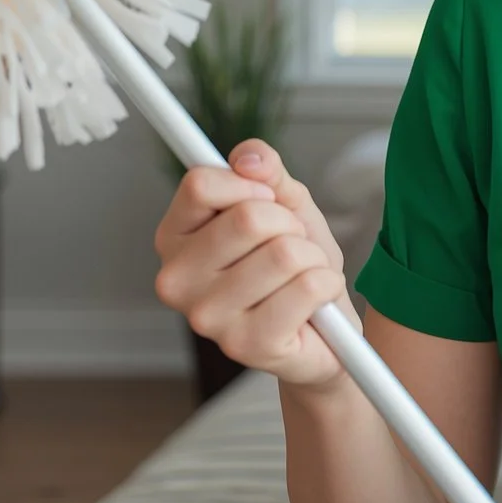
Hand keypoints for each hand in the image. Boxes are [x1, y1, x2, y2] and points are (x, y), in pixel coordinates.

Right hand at [153, 140, 353, 391]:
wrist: (324, 331)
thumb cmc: (294, 266)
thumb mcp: (284, 204)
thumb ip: (266, 172)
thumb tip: (250, 157)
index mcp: (174, 238)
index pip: (200, 184)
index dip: (250, 186)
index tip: (266, 202)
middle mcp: (176, 280)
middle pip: (249, 218)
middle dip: (289, 225)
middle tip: (290, 248)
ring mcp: (207, 318)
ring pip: (285, 253)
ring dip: (312, 259)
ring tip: (301, 278)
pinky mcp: (247, 345)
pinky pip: (309, 286)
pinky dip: (327, 284)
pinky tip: (316, 303)